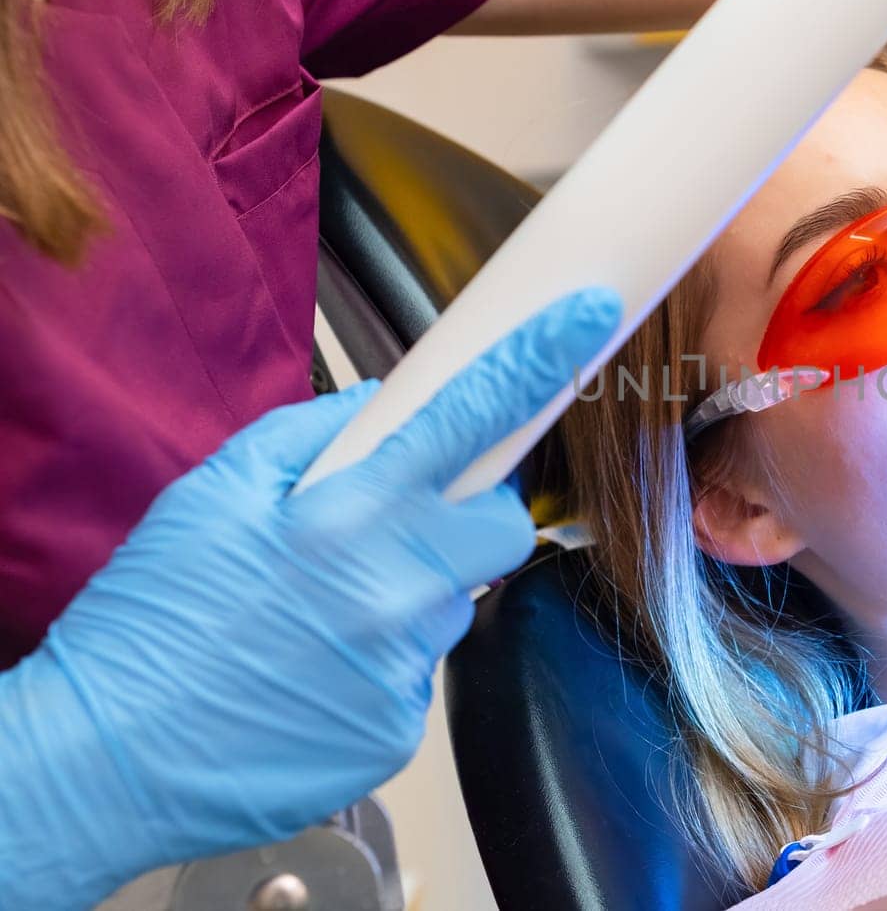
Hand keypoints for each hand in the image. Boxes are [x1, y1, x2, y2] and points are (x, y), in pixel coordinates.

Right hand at [0, 287, 619, 909]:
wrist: (107, 760)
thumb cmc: (151, 620)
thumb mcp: (211, 495)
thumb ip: (311, 435)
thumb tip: (387, 402)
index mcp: (348, 513)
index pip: (471, 417)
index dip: (537, 361)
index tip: (586, 319)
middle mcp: (394, 588)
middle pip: (504, 528)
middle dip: (470, 518)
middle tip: (399, 530)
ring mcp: (404, 664)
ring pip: (455, 604)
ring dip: (411, 597)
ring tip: (321, 618)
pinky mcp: (400, 729)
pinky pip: (420, 672)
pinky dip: (383, 662)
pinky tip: (317, 670)